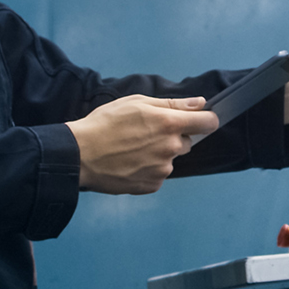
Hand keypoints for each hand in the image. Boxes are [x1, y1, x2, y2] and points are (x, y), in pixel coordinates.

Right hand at [66, 95, 219, 193]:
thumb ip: (172, 104)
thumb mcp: (137, 103)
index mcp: (169, 124)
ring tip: (131, 149)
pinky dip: (147, 169)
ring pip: (169, 159)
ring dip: (158, 154)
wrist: (80, 155)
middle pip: (186, 142)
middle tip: (145, 133)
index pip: (208, 123)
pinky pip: (158, 175)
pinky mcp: (151, 186)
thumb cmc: (105, 124)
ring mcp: (162, 170)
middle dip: (172, 137)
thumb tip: (199, 103)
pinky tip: (129, 162)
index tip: (198, 120)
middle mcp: (170, 148)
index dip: (205, 119)